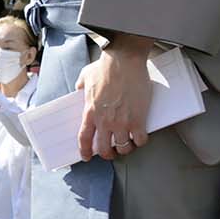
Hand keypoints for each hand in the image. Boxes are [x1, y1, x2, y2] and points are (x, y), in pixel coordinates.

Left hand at [76, 36, 152, 161]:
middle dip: (108, 154)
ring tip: (128, 145)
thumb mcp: (86, 76)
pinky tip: (141, 137)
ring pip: (123, 147)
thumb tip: (79, 88)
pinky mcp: (138, 119)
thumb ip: (81, 85)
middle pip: (104, 148)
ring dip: (125, 149)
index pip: (84, 138)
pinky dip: (141, 141)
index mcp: (90, 112)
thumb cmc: (106, 67)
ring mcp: (122, 122)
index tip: (86, 156)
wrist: (124, 62)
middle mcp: (105, 121)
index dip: (84, 151)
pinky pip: (140, 139)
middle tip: (112, 153)